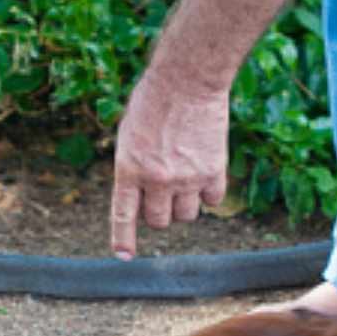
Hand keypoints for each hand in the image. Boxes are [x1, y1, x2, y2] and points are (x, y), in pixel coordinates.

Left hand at [109, 71, 228, 259]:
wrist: (188, 79)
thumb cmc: (154, 99)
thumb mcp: (130, 133)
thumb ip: (133, 165)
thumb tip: (142, 194)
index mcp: (128, 168)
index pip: (123, 214)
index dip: (123, 238)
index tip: (124, 255)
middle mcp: (157, 179)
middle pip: (160, 221)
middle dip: (160, 212)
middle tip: (164, 193)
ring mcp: (186, 178)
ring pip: (187, 215)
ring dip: (185, 204)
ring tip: (185, 179)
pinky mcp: (213, 171)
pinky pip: (213, 201)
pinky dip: (209, 192)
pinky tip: (206, 172)